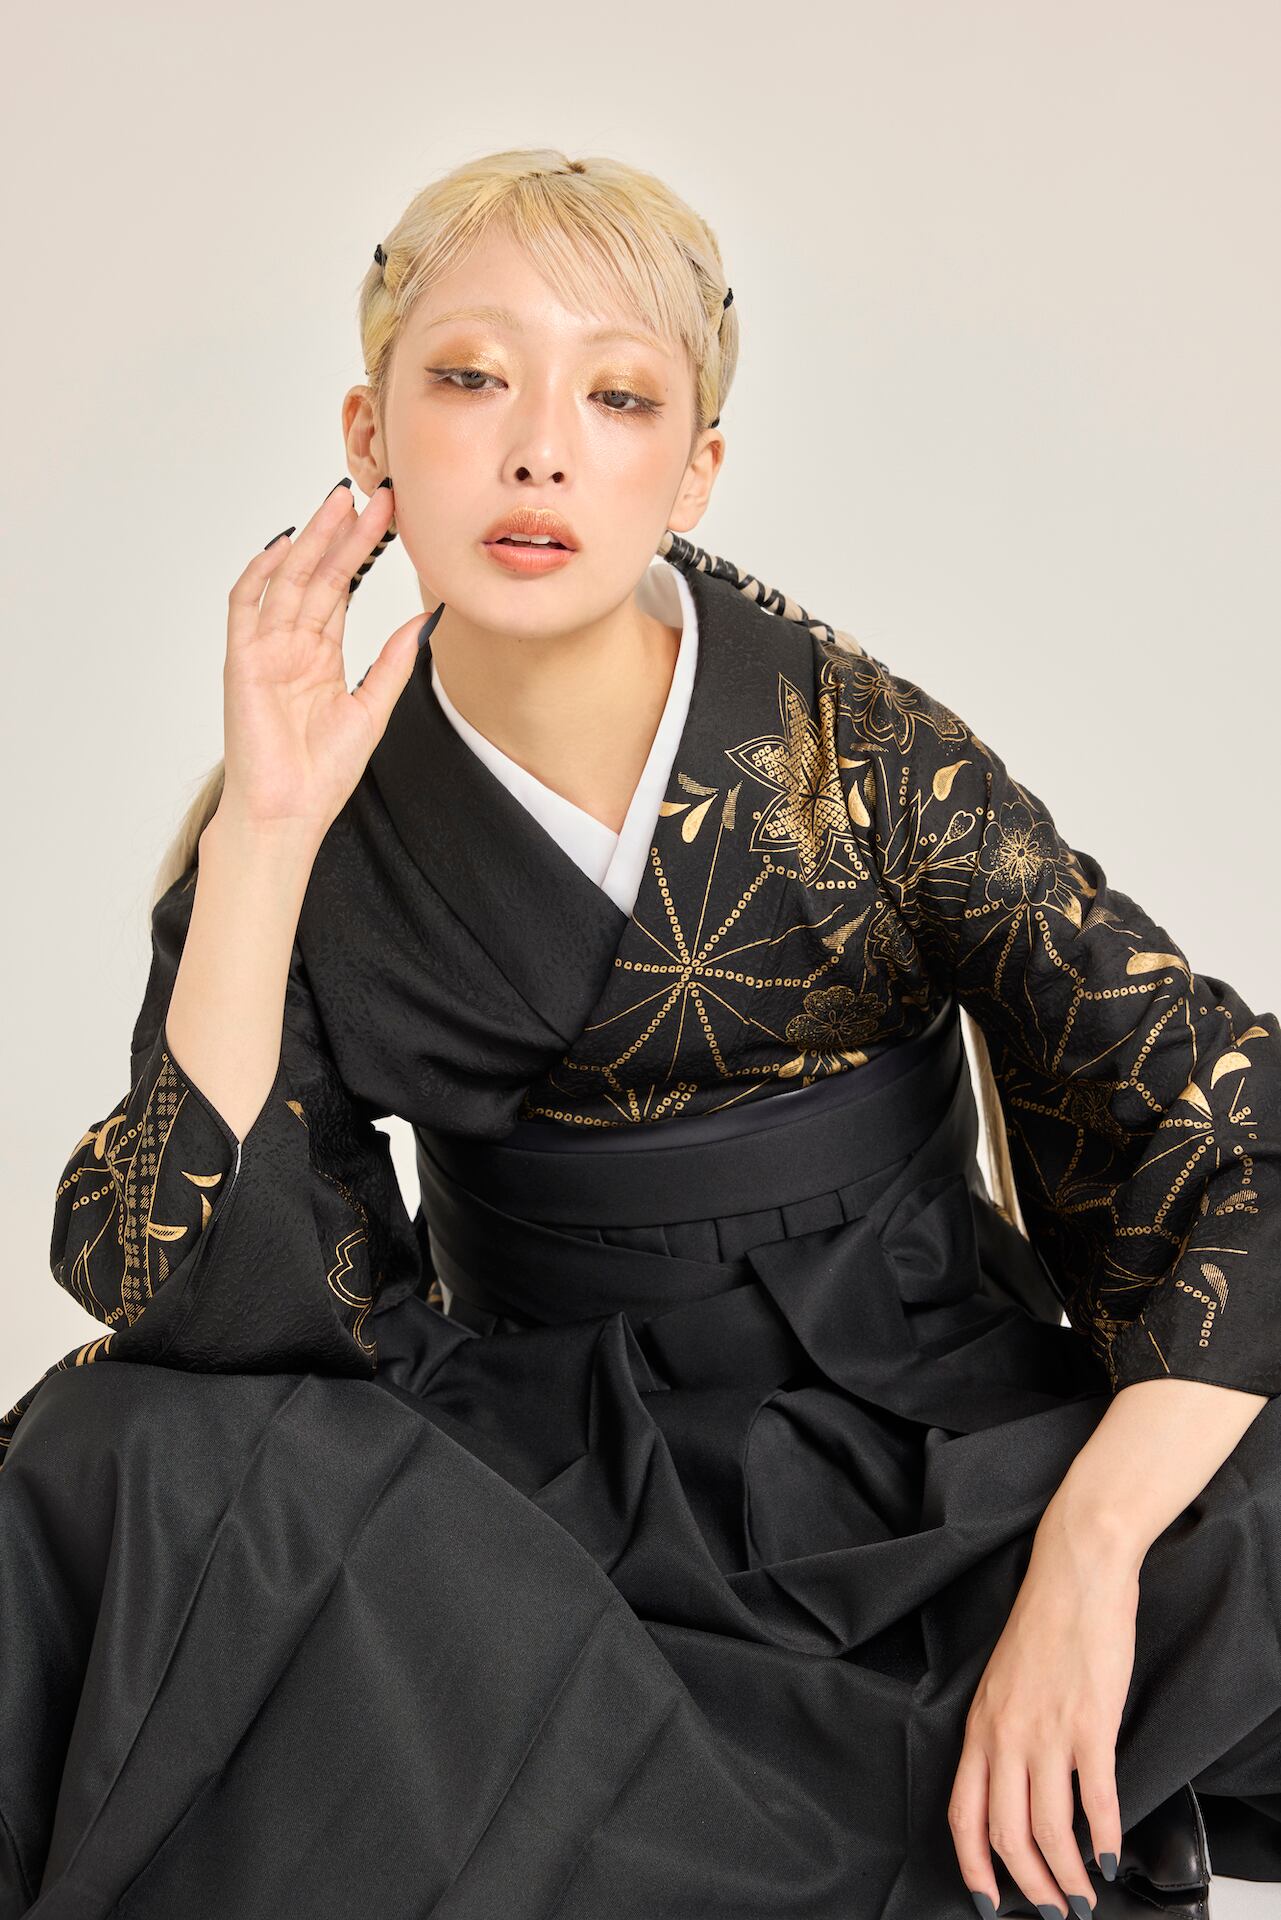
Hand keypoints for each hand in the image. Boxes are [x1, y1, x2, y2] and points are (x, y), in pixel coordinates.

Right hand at [221, 479, 425, 836]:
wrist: (288, 812)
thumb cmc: (324, 773)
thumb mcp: (373, 708)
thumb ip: (395, 661)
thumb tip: (426, 618)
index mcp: (322, 656)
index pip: (343, 590)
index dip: (365, 552)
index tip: (391, 518)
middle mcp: (293, 645)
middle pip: (320, 575)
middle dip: (345, 534)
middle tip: (374, 494)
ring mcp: (265, 650)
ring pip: (289, 580)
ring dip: (313, 540)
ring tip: (339, 503)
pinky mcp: (242, 661)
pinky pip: (245, 607)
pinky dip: (259, 575)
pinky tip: (284, 545)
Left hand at [948, 1517, 1139, 1915]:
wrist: (1075, 1571)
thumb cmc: (1044, 1622)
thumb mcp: (1002, 1681)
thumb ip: (1003, 1732)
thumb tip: (1016, 1787)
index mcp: (980, 1725)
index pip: (963, 1815)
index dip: (974, 1869)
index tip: (989, 1903)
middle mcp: (1006, 1734)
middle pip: (1006, 1834)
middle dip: (1029, 1887)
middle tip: (1052, 1910)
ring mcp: (1048, 1731)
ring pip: (1050, 1829)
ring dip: (1068, 1876)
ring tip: (1084, 1897)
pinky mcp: (1091, 1723)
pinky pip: (1096, 1799)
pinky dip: (1105, 1837)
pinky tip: (1112, 1855)